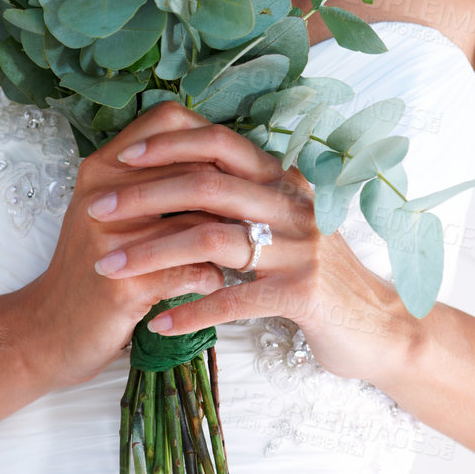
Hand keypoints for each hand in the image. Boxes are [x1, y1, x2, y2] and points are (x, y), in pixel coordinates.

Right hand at [15, 100, 231, 390]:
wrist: (48, 331)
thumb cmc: (92, 267)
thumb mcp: (108, 211)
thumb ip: (149, 179)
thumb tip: (219, 157)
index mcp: (101, 168)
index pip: (167, 121)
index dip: (208, 137)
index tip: (228, 165)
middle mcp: (103, 195)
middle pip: (193, 172)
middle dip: (230, 196)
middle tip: (251, 212)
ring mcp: (112, 241)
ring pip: (200, 225)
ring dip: (227, 242)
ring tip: (239, 252)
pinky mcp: (125, 286)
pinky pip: (196, 272)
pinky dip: (213, 280)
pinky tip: (212, 285)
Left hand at [94, 109, 417, 389]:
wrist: (379, 330)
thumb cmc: (315, 279)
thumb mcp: (282, 229)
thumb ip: (242, 202)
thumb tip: (179, 177)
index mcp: (282, 182)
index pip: (220, 143)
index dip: (168, 145)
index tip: (120, 157)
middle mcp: (293, 205)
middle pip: (207, 185)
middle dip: (143, 196)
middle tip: (95, 210)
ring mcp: (301, 248)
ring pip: (212, 239)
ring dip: (152, 254)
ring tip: (109, 270)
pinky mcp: (304, 294)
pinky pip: (235, 299)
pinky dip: (191, 310)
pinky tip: (157, 323)